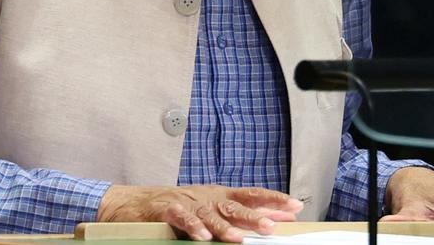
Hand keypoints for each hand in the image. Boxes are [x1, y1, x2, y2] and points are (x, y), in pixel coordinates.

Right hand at [97, 184, 303, 241]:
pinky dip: (193, 227)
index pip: (252, 195)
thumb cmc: (179, 206)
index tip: (295, 206)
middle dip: (255, 216)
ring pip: (210, 214)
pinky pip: (182, 218)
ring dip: (225, 227)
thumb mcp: (211, 208)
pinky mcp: (168, 209)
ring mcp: (189, 202)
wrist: (138, 202)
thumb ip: (240, 214)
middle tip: (272, 227)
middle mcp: (208, 196)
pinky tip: (202, 238)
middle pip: (235, 205)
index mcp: (220, 195)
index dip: (274, 200)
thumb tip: (273, 220)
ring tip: (238, 238)